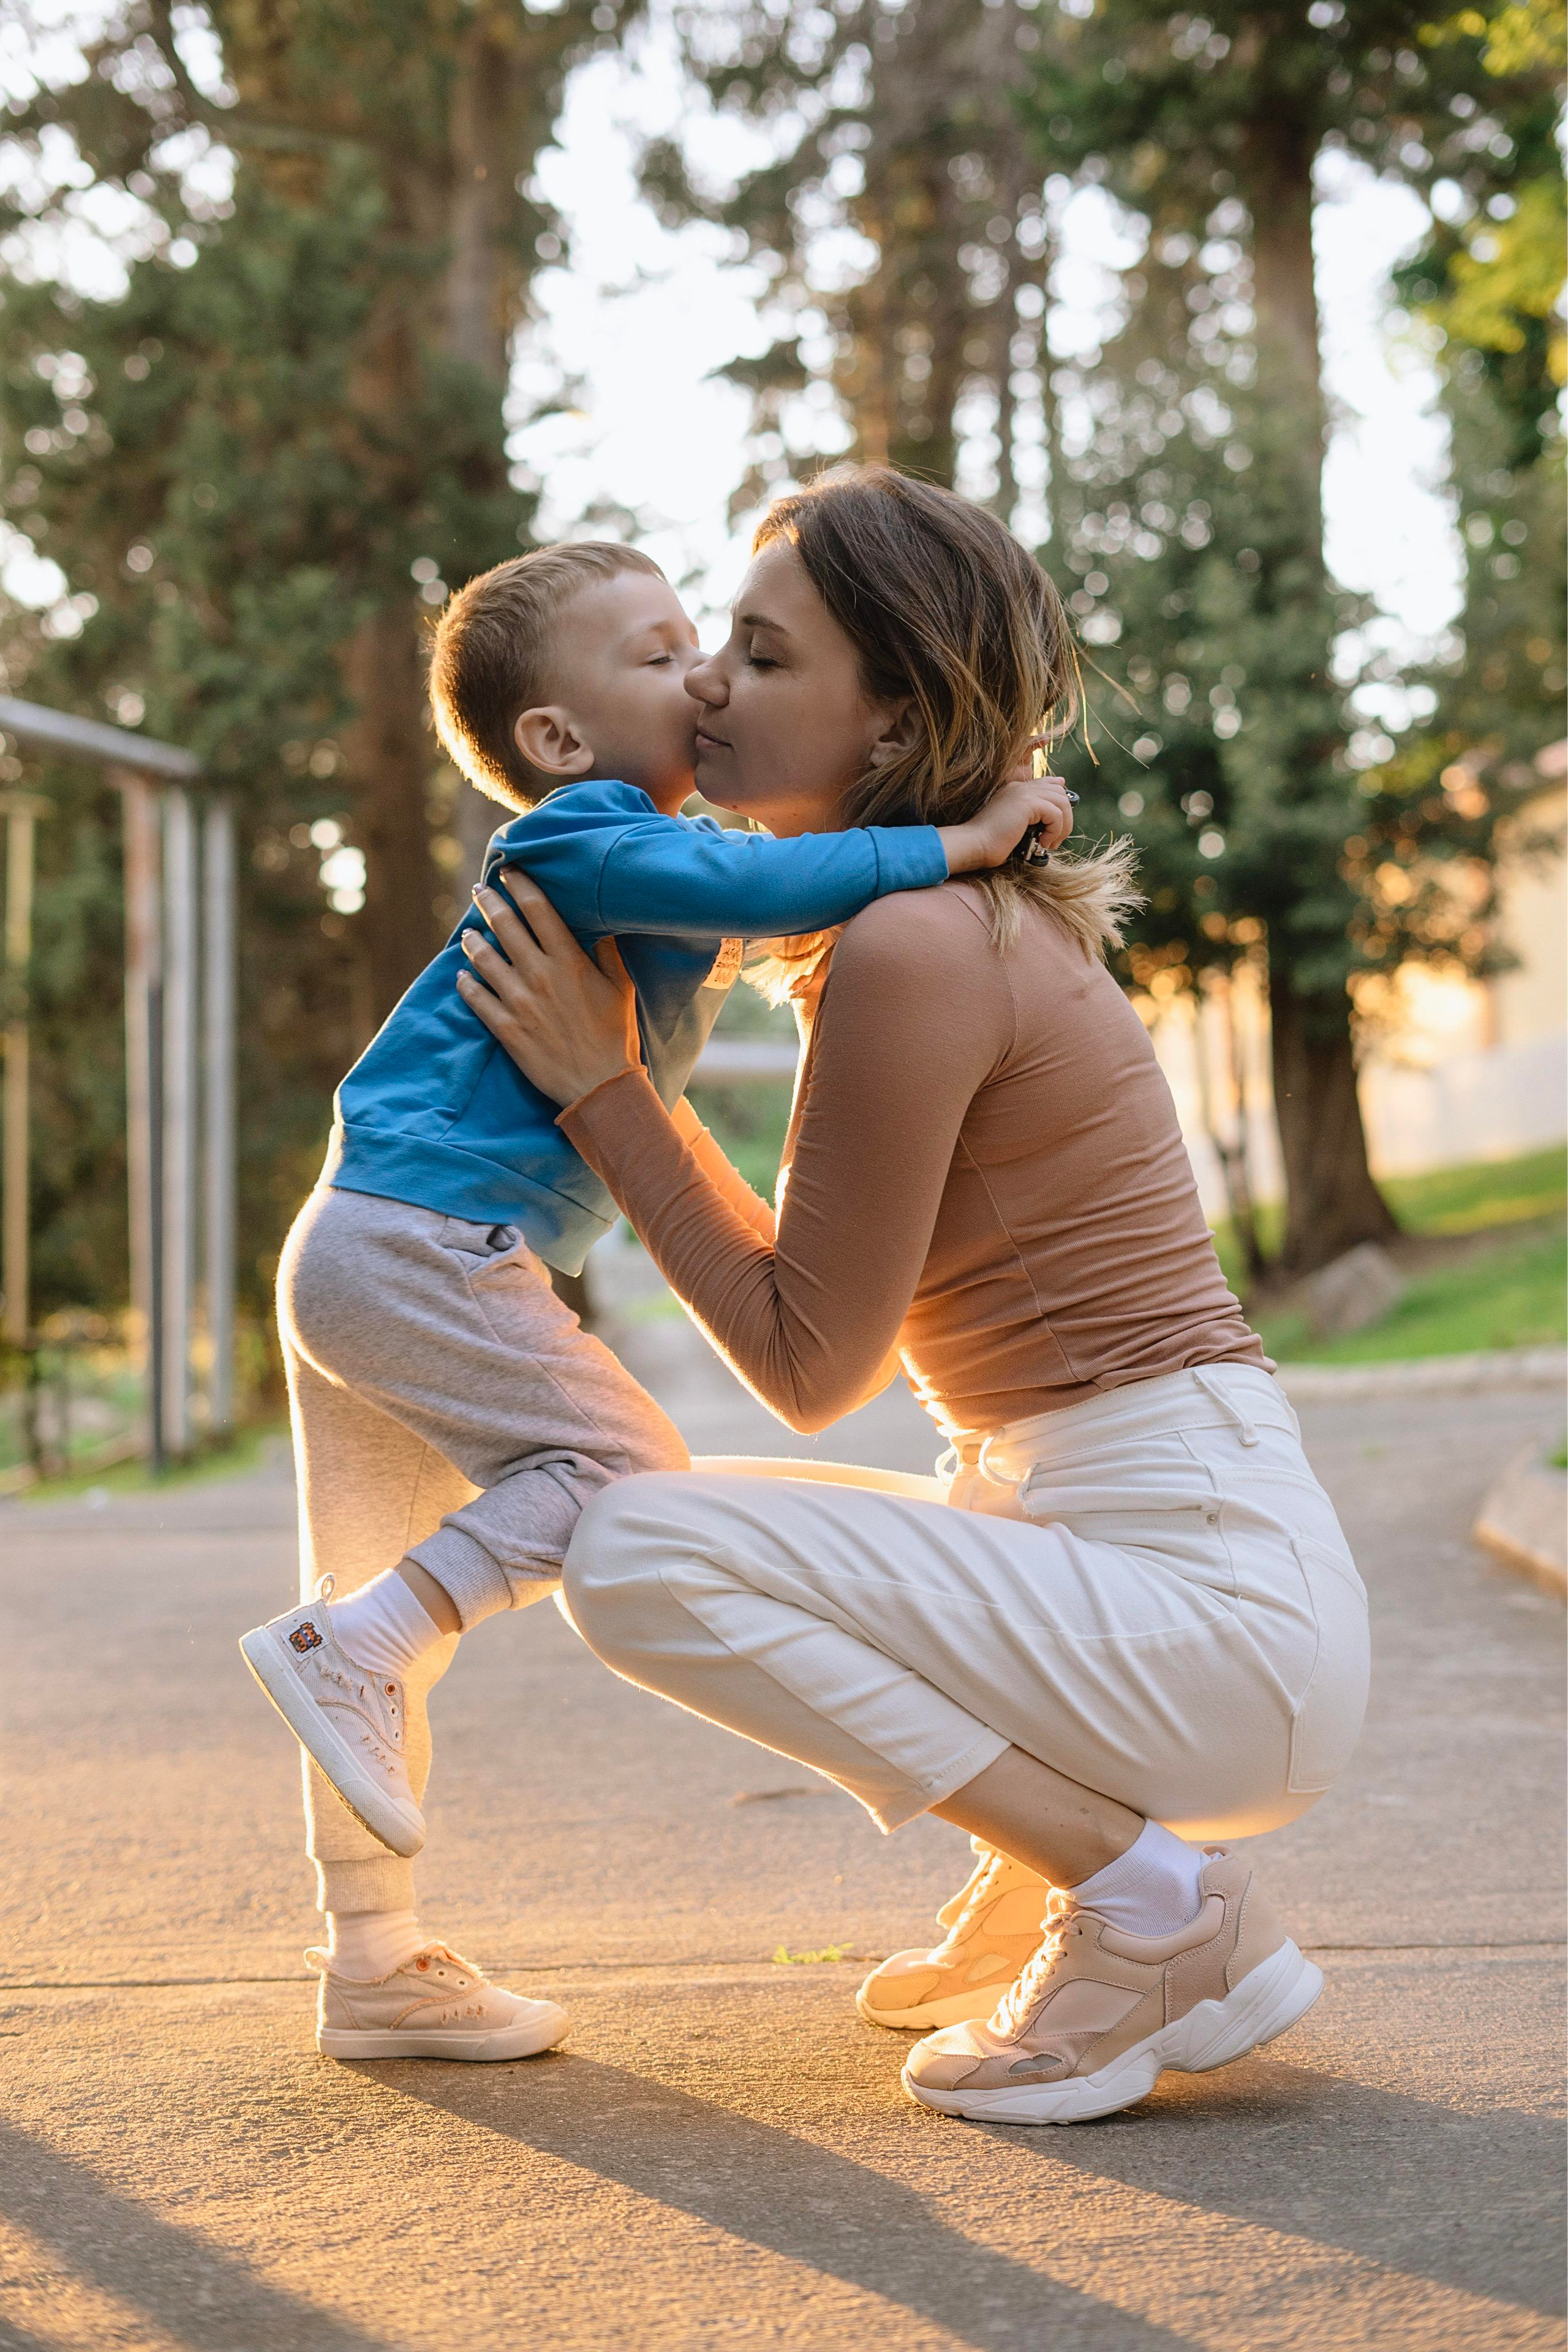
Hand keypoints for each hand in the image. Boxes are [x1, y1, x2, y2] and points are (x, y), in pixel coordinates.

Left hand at [455, 878, 640, 1107]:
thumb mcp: (621, 989)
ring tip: (468, 933)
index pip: (538, 910)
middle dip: (488, 902)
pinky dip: (466, 984)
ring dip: (473, 940)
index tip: (508, 870)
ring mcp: (519, 1002)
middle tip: (478, 890)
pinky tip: (464, 977)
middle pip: (505, 926)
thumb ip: (607, 954)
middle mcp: (540, 976)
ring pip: (483, 958)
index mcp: (569, 962)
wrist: (600, 1086)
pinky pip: (475, 998)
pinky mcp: (505, 1028)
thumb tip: (602, 924)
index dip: (520, 885)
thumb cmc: (616, 1035)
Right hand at [938, 754, 1075, 874]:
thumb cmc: (989, 844)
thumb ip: (1029, 820)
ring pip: (1061, 802)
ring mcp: (1023, 793)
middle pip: (1059, 793)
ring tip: (1050, 843)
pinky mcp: (1027, 803)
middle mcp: (1019, 787)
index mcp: (1014, 790)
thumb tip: (1046, 822)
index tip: (1064, 813)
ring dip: (1062, 826)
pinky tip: (1043, 842)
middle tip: (1055, 839)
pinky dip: (1055, 831)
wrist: (974, 844)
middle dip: (1065, 817)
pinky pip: (1056, 814)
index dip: (1059, 794)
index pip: (1045, 783)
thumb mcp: (1014, 828)